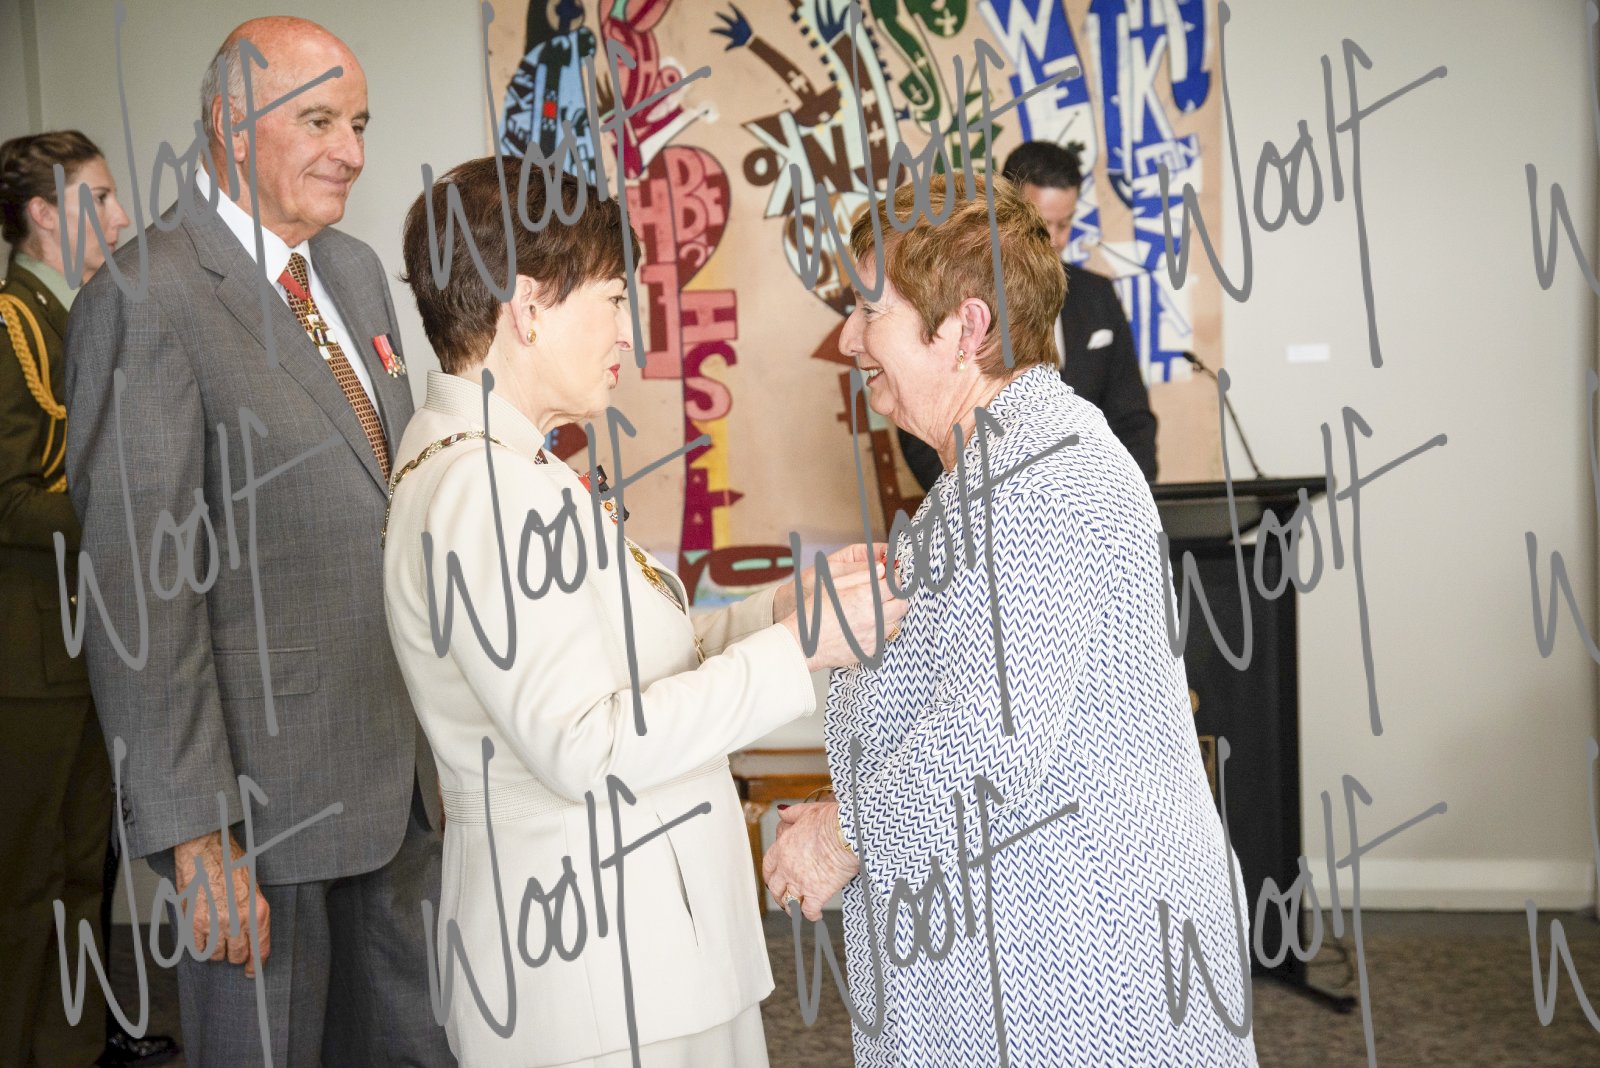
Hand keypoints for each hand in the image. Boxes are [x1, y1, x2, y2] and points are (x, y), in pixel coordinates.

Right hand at [172, 830, 271, 976]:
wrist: (206, 849)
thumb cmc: (232, 863)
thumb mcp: (255, 888)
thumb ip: (254, 914)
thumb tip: (252, 938)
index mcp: (258, 911)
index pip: (260, 950)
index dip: (255, 965)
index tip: (252, 971)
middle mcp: (239, 921)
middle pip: (237, 956)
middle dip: (235, 955)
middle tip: (231, 947)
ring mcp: (215, 923)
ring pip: (217, 955)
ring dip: (216, 950)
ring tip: (216, 936)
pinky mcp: (194, 923)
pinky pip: (197, 948)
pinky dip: (199, 946)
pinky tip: (202, 935)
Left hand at [762, 802, 859, 921]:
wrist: (847, 834)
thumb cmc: (831, 821)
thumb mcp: (808, 811)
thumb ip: (792, 814)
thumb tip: (782, 813)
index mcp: (783, 848)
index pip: (768, 866)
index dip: (770, 876)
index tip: (773, 880)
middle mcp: (787, 867)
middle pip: (775, 888)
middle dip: (779, 894)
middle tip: (784, 897)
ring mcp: (801, 882)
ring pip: (789, 902)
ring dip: (791, 908)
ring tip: (798, 909)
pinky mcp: (817, 894)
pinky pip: (808, 911)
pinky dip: (811, 915)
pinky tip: (816, 914)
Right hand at [776, 549, 905, 671]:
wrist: (804, 642)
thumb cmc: (814, 611)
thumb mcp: (834, 584)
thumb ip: (861, 574)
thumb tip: (882, 569)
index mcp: (866, 596)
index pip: (896, 584)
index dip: (892, 580)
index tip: (887, 581)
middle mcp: (874, 617)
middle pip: (902, 604)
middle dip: (895, 598)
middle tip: (883, 596)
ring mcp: (874, 636)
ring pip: (896, 622)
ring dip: (889, 614)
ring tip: (873, 611)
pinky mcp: (871, 650)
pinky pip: (885, 637)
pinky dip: (880, 630)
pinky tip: (864, 626)